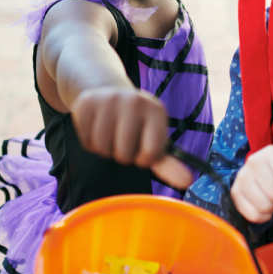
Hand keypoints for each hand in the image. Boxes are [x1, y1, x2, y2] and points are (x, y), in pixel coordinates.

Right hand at [70, 86, 192, 188]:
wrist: (108, 91)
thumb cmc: (136, 124)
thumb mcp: (154, 139)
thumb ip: (169, 163)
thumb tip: (187, 182)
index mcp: (156, 111)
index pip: (151, 154)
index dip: (143, 159)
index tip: (141, 148)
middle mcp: (134, 101)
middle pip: (123, 154)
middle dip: (121, 154)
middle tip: (122, 139)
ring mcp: (109, 99)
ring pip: (102, 147)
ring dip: (104, 148)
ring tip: (109, 133)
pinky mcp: (86, 102)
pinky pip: (86, 140)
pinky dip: (89, 141)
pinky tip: (96, 127)